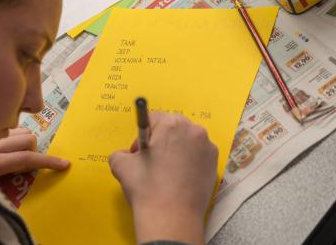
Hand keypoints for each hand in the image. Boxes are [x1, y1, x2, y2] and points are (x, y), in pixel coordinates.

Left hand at [0, 127, 69, 178]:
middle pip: (28, 140)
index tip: (64, 164)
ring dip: (23, 139)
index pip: (27, 159)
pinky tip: (4, 141)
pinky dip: (12, 133)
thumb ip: (7, 177)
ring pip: (20, 130)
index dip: (48, 162)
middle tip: (25, 160)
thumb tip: (27, 171)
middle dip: (32, 149)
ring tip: (14, 150)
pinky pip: (9, 127)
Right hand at [109, 113, 218, 244]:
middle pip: (172, 126)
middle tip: (152, 160)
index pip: (153, 118)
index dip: (142, 135)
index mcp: (171, 124)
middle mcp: (193, 130)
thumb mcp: (121, 165)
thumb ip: (120, 152)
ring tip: (167, 170)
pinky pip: (198, 154)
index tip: (139, 153)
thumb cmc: (147, 188)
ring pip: (187, 140)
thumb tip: (127, 155)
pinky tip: (180, 177)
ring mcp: (207, 147)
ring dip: (176, 148)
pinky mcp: (215, 163)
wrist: (172, 219)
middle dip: (160, 139)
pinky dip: (189, 160)